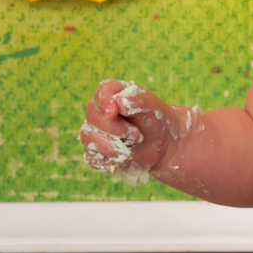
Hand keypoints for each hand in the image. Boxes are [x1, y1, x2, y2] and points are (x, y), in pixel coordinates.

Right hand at [79, 79, 196, 177]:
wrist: (163, 144)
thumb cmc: (157, 120)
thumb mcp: (153, 106)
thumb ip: (138, 99)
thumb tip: (119, 101)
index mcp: (113, 95)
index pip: (102, 92)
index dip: (104, 101)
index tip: (112, 111)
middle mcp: (100, 112)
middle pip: (93, 117)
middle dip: (114, 128)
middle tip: (136, 134)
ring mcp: (96, 133)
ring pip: (88, 138)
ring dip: (110, 146)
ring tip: (131, 148)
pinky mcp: (97, 152)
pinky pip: (92, 158)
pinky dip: (108, 160)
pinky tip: (123, 158)